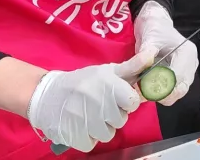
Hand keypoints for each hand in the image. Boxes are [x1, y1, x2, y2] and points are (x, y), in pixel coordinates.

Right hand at [27, 51, 153, 151]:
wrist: (47, 94)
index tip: (116, 97)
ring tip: (89, 115)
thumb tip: (152, 54)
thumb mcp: (107, 71)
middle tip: (99, 106)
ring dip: (100, 128)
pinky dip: (87, 138)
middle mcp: (98, 102)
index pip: (132, 102)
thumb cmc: (82, 82)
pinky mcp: (73, 135)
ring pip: (107, 134)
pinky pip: (91, 144)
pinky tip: (80, 125)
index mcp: (109, 84)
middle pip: (121, 120)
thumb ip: (132, 66)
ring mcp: (85, 120)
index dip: (126, 101)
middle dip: (113, 115)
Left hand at [134, 1, 197, 105]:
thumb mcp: (149, 38)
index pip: (179, 77)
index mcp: (187, 53)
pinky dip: (162, 93)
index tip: (147, 90)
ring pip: (178, 92)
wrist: (155, 24)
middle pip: (181, 89)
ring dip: (162, 95)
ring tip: (145, 91)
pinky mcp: (180, 75)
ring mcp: (187, 71)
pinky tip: (149, 88)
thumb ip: (146, 52)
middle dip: (164, 95)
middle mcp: (191, 64)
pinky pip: (173, 90)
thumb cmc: (154, 29)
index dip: (164, 87)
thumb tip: (144, 63)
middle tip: (145, 94)